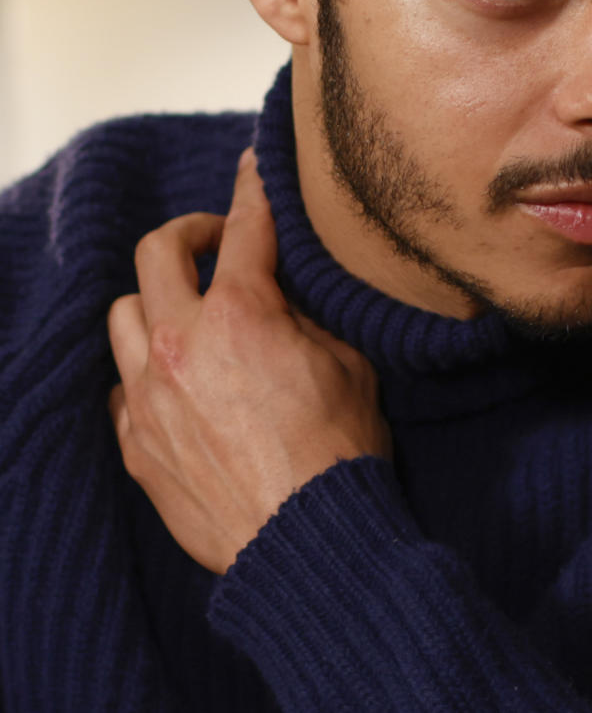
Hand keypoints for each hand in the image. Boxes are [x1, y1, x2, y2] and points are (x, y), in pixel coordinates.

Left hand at [108, 148, 390, 573]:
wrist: (308, 546)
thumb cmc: (341, 457)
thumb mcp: (349, 365)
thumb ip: (306, 317)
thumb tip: (283, 298)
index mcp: (243, 316)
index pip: (246, 227)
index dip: (252, 188)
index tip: (252, 166)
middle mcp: (181, 346)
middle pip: (156, 254)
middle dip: (189, 235)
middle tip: (217, 243)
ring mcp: (148, 397)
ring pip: (122, 316)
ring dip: (156, 304)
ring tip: (188, 316)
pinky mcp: (136, 444)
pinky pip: (120, 387)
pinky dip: (144, 373)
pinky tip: (176, 385)